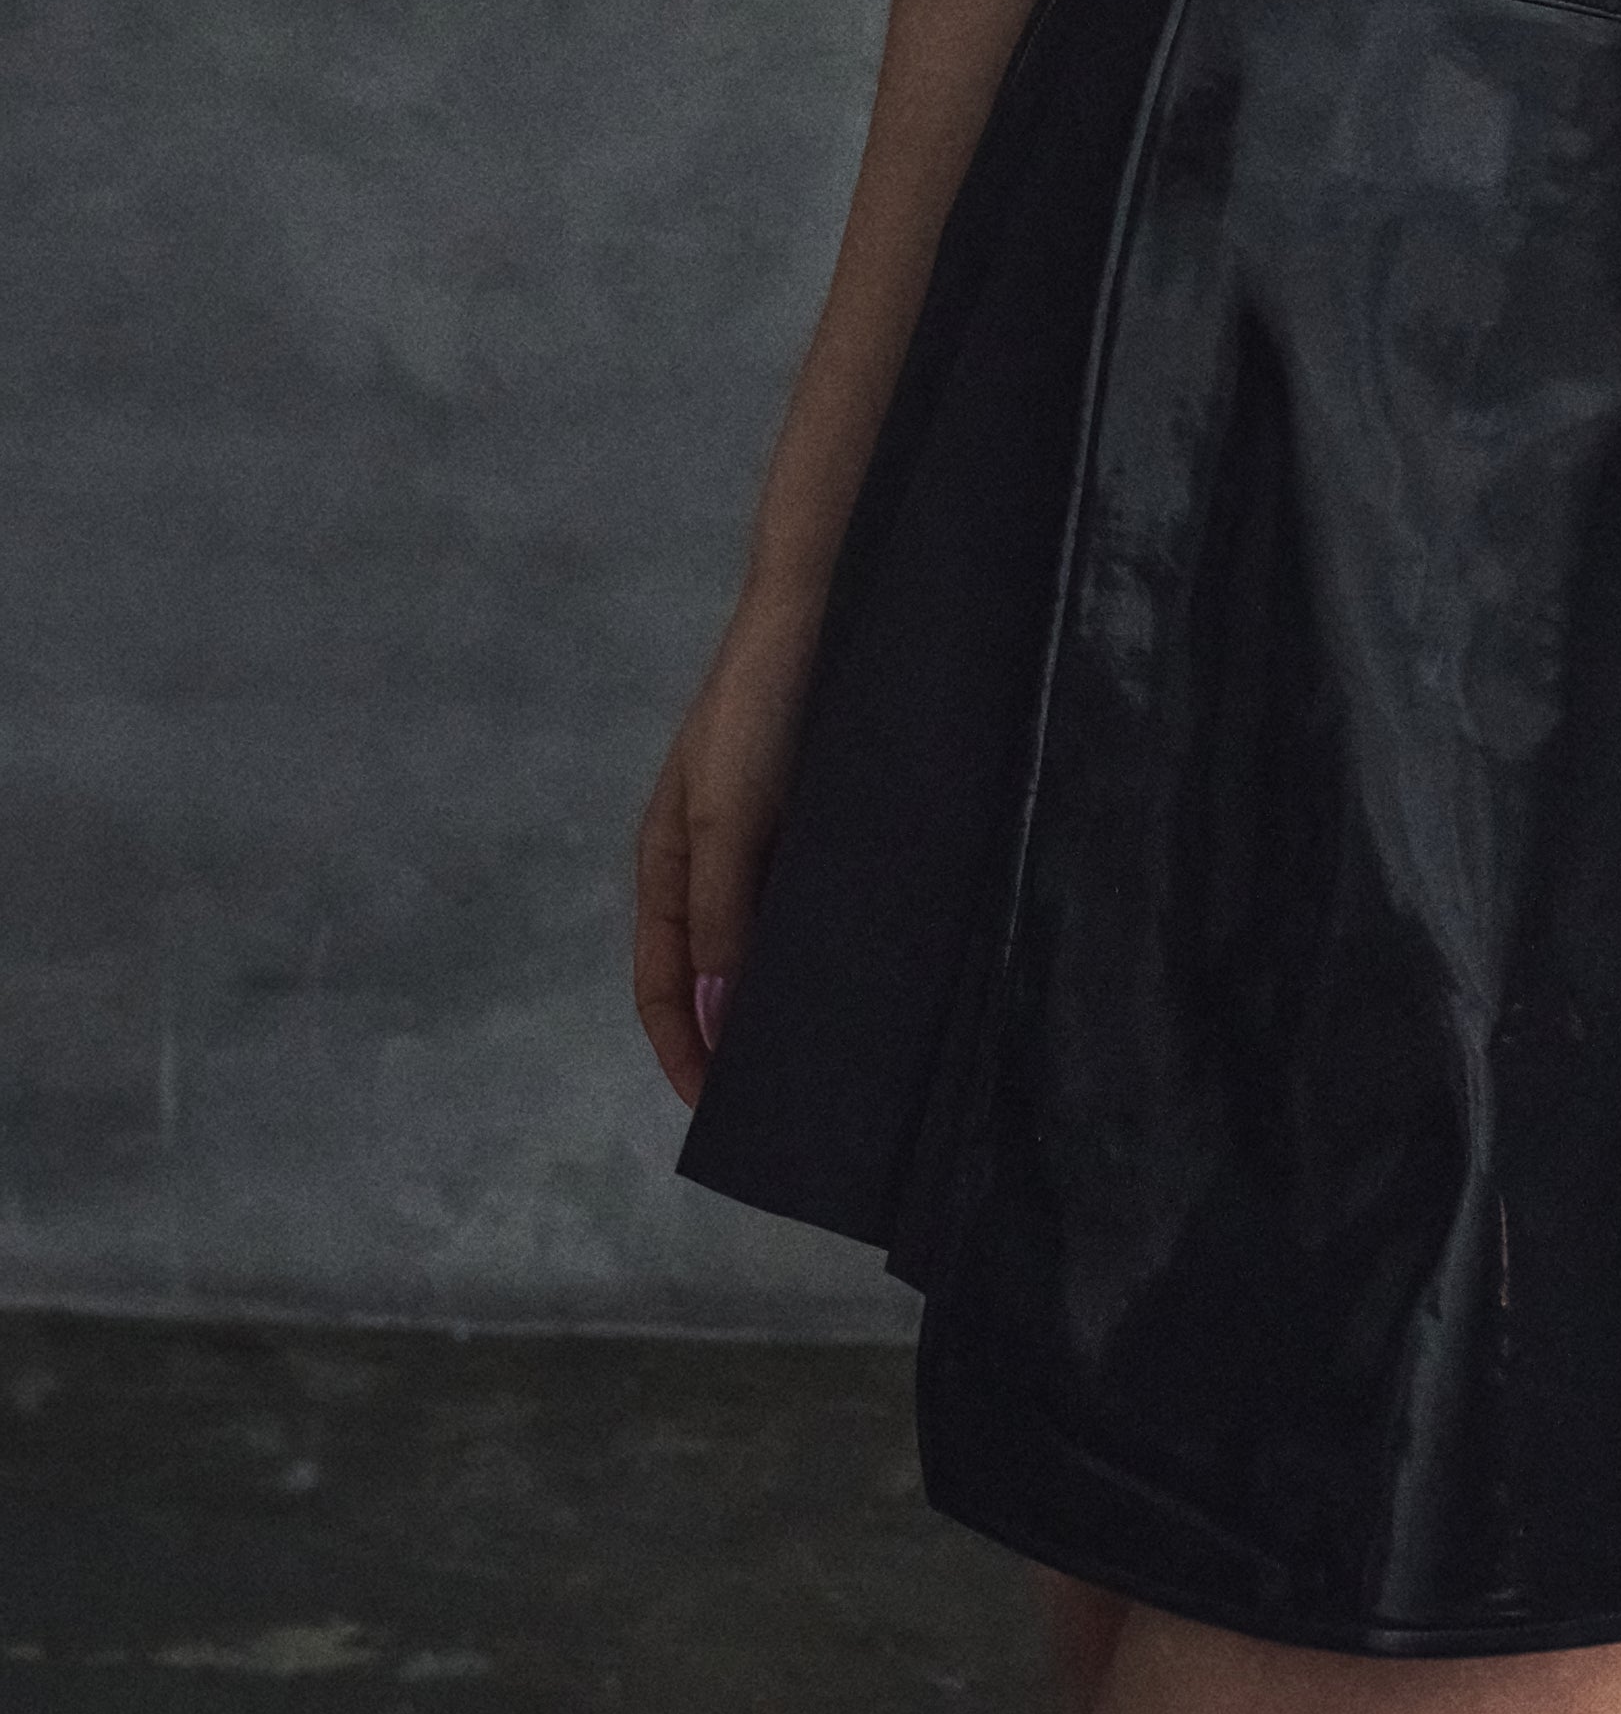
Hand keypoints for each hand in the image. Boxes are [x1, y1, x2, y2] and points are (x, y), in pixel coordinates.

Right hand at [630, 582, 823, 1109]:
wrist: (826, 600)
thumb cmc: (760, 702)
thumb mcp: (726, 816)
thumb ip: (719, 918)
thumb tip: (716, 1024)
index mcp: (668, 864)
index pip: (661, 985)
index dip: (682, 1051)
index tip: (717, 1113)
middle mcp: (713, 861)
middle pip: (714, 975)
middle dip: (736, 1040)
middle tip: (784, 1101)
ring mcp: (766, 841)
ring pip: (768, 944)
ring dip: (786, 997)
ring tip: (831, 1054)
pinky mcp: (819, 820)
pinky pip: (813, 902)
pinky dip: (825, 946)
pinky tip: (866, 973)